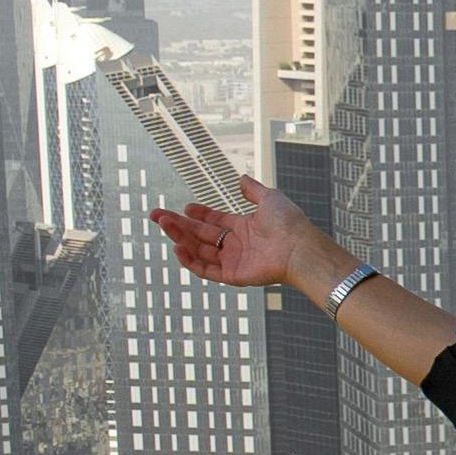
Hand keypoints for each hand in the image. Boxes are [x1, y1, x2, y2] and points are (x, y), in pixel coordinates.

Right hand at [147, 177, 325, 294]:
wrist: (298, 247)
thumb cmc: (289, 223)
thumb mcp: (270, 198)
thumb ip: (253, 190)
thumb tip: (242, 178)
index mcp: (244, 227)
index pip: (215, 221)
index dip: (199, 214)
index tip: (185, 207)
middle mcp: (237, 244)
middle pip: (201, 234)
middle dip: (178, 225)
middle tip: (157, 215)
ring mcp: (233, 260)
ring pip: (199, 250)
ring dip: (180, 238)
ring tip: (164, 224)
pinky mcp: (232, 276)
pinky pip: (206, 270)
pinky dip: (190, 260)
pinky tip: (177, 247)